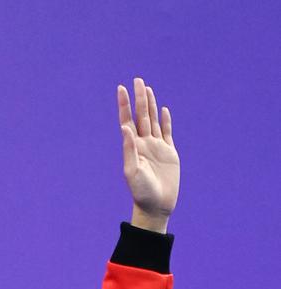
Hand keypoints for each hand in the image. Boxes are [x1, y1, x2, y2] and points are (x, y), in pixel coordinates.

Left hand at [117, 78, 179, 218]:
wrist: (156, 206)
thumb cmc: (141, 192)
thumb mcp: (133, 171)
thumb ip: (129, 149)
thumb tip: (125, 128)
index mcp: (133, 147)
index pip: (127, 121)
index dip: (125, 105)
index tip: (121, 88)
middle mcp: (144, 144)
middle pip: (141, 116)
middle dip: (139, 98)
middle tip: (137, 80)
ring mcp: (157, 147)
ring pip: (153, 120)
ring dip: (150, 105)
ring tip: (147, 89)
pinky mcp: (169, 153)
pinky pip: (167, 132)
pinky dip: (165, 121)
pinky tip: (162, 110)